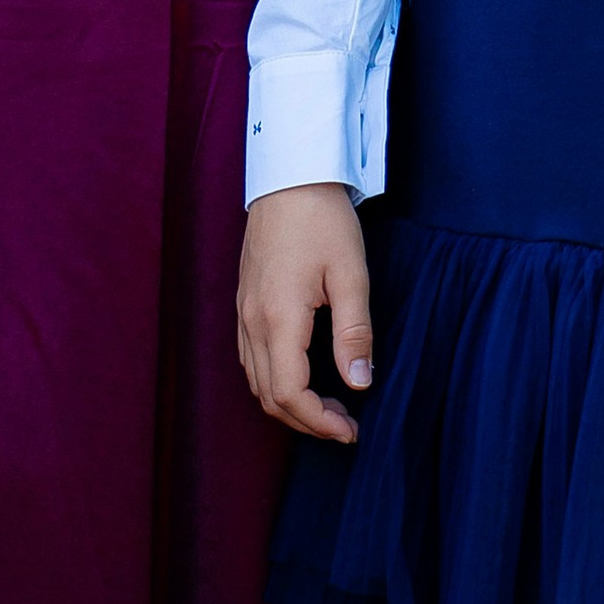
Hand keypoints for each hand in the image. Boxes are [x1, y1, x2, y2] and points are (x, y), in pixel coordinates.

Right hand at [238, 185, 372, 443]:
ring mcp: (243, 311)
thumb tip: (359, 382)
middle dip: (307, 420)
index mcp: (278, 318)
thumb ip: (354, 332)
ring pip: (257, 380)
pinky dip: (275, 380)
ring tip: (330, 405)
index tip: (351, 430)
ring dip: (290, 403)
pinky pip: (251, 358)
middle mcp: (253, 321)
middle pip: (269, 396)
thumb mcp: (350, 273)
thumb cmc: (322, 219)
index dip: (319, 422)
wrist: (289, 174)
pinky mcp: (245, 301)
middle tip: (347, 424)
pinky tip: (304, 374)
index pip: (290, 394)